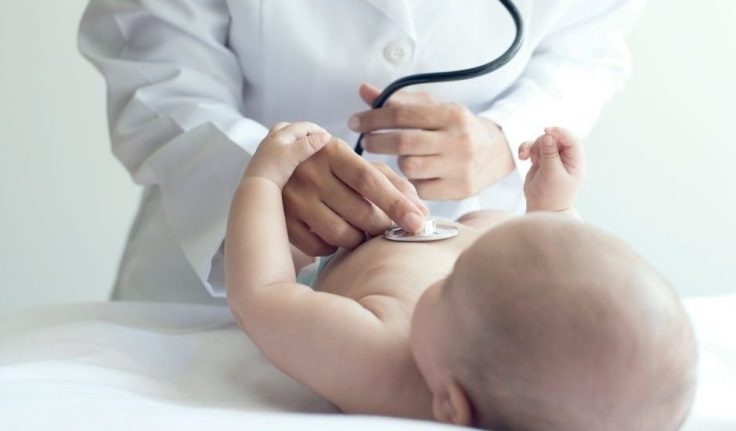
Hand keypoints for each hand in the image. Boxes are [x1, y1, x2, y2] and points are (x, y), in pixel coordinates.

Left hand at [244, 122, 331, 187]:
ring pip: (284, 138)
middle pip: (291, 128)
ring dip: (297, 140)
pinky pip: (281, 148)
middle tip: (317, 140)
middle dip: (305, 132)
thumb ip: (310, 144)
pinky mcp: (266, 160)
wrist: (257, 187)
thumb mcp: (294, 154)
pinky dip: (290, 149)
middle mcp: (272, 138)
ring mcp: (267, 149)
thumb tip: (326, 136)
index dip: (318, 130)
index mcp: (279, 133)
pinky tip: (295, 159)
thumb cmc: (274, 168)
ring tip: (307, 149)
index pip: (303, 126)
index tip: (329, 139)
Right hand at [283, 136, 428, 255]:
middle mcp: (309, 172)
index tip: (418, 223)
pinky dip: (334, 247)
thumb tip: (421, 212)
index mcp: (332, 151)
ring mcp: (292, 198)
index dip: (396, 203)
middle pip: (359, 212)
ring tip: (360, 231)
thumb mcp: (356, 162)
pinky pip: (318, 247)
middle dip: (381, 226)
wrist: (273, 161)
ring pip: (340, 234)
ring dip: (359, 239)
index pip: (370, 180)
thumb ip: (391, 182)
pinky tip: (336, 235)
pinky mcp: (282, 220)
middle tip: (387, 228)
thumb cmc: (327, 164)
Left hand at [350, 83, 514, 199]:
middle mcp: (459, 140)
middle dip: (376, 141)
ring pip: (410, 167)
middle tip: (365, 141)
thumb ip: (399, 99)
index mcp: (452, 114)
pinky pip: (420, 188)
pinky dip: (411, 181)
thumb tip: (364, 90)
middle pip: (403, 142)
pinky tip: (412, 174)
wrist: (497, 152)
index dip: (373, 118)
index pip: (403, 114)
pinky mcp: (460, 190)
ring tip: (395, 157)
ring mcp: (460, 167)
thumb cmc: (456, 127)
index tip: (355, 122)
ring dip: (396, 162)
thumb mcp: (434, 107)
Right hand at [518, 127, 584, 211]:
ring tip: (525, 157)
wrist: (542, 209)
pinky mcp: (540, 160)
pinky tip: (522, 157)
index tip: (547, 131)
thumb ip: (550, 155)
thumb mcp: (552, 175)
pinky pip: (532, 147)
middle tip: (535, 157)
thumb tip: (548, 136)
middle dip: (542, 143)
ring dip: (532, 146)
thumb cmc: (551, 195)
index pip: (571, 140)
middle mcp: (565, 157)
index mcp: (575, 161)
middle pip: (554, 138)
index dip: (560, 132)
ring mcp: (552, 158)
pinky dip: (526, 149)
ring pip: (542, 141)